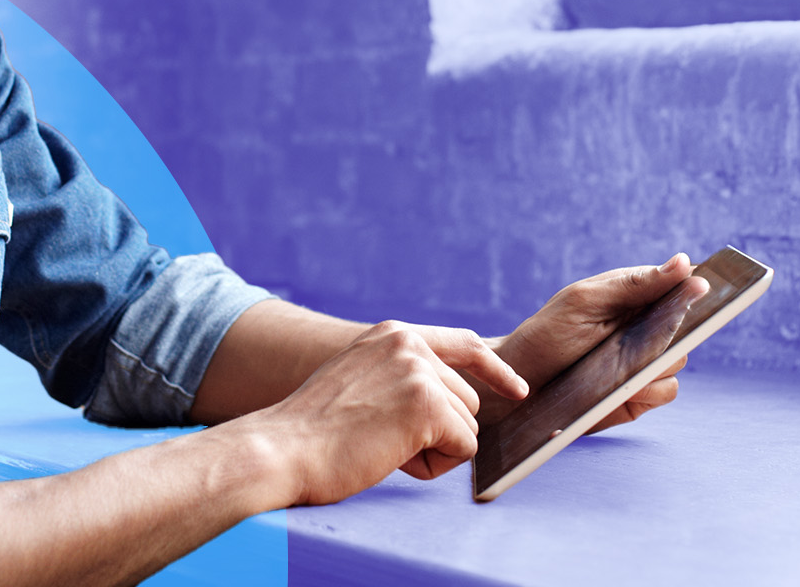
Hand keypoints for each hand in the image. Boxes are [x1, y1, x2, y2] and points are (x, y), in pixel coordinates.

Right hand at [246, 320, 527, 506]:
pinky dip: (435, 465)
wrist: (281, 449)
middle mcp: (409, 344)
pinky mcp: (428, 405)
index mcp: (391, 334)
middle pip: (468, 399)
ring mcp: (420, 371)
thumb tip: (447, 404)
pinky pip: (464, 448)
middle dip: (438, 431)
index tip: (518, 389)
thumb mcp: (359, 380)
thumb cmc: (313, 431)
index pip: (464, 344)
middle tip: (383, 439)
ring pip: (468, 425)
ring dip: (434, 449)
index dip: (496, 370)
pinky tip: (392, 457)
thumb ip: (399, 377)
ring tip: (381, 446)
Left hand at [482, 254, 706, 431]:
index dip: (694, 287)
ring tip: (623, 362)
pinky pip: (665, 391)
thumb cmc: (548, 333)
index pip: (678, 287)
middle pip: (687, 327)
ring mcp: (644, 363)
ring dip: (657, 362)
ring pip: (679, 361)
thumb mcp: (586, 301)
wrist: (519, 383)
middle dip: (676, 329)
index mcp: (635, 297)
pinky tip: (626, 385)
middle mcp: (645, 329)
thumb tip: (685, 262)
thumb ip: (635, 284)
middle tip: (653, 331)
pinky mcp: (640, 395)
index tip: (704, 287)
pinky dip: (650, 389)